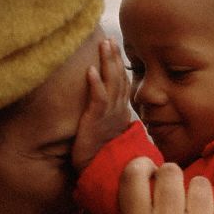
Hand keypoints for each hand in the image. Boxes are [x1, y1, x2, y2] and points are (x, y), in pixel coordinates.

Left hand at [72, 38, 131, 171]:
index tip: (116, 48)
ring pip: (111, 83)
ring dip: (107, 62)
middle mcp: (118, 110)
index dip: (119, 65)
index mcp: (120, 112)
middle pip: (119, 78)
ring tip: (104, 44)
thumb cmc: (103, 156)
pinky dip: (95, 84)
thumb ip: (108, 119)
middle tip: (110, 39)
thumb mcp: (107, 133)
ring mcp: (108, 115)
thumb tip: (106, 110)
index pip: (122, 83)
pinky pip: (98, 100)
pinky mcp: (96, 122)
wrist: (103, 174)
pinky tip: (90, 70)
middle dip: (115, 57)